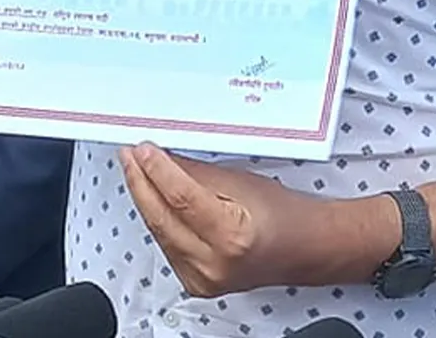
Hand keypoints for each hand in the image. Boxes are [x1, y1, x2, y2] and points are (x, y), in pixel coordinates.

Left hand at [120, 143, 391, 297]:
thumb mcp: (243, 183)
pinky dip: (160, 222)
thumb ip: (198, 174)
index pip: (181, 198)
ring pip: (160, 234)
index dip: (157, 171)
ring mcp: (204, 279)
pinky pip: (168, 247)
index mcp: (232, 236)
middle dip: (141, 184)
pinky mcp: (196, 284)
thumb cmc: (284, 214)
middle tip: (129, 157)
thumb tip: (162, 158)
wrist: (305, 249)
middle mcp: (215, 264)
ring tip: (137, 172)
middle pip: (162, 219)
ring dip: (146, 201)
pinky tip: (154, 200)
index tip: (142, 149)